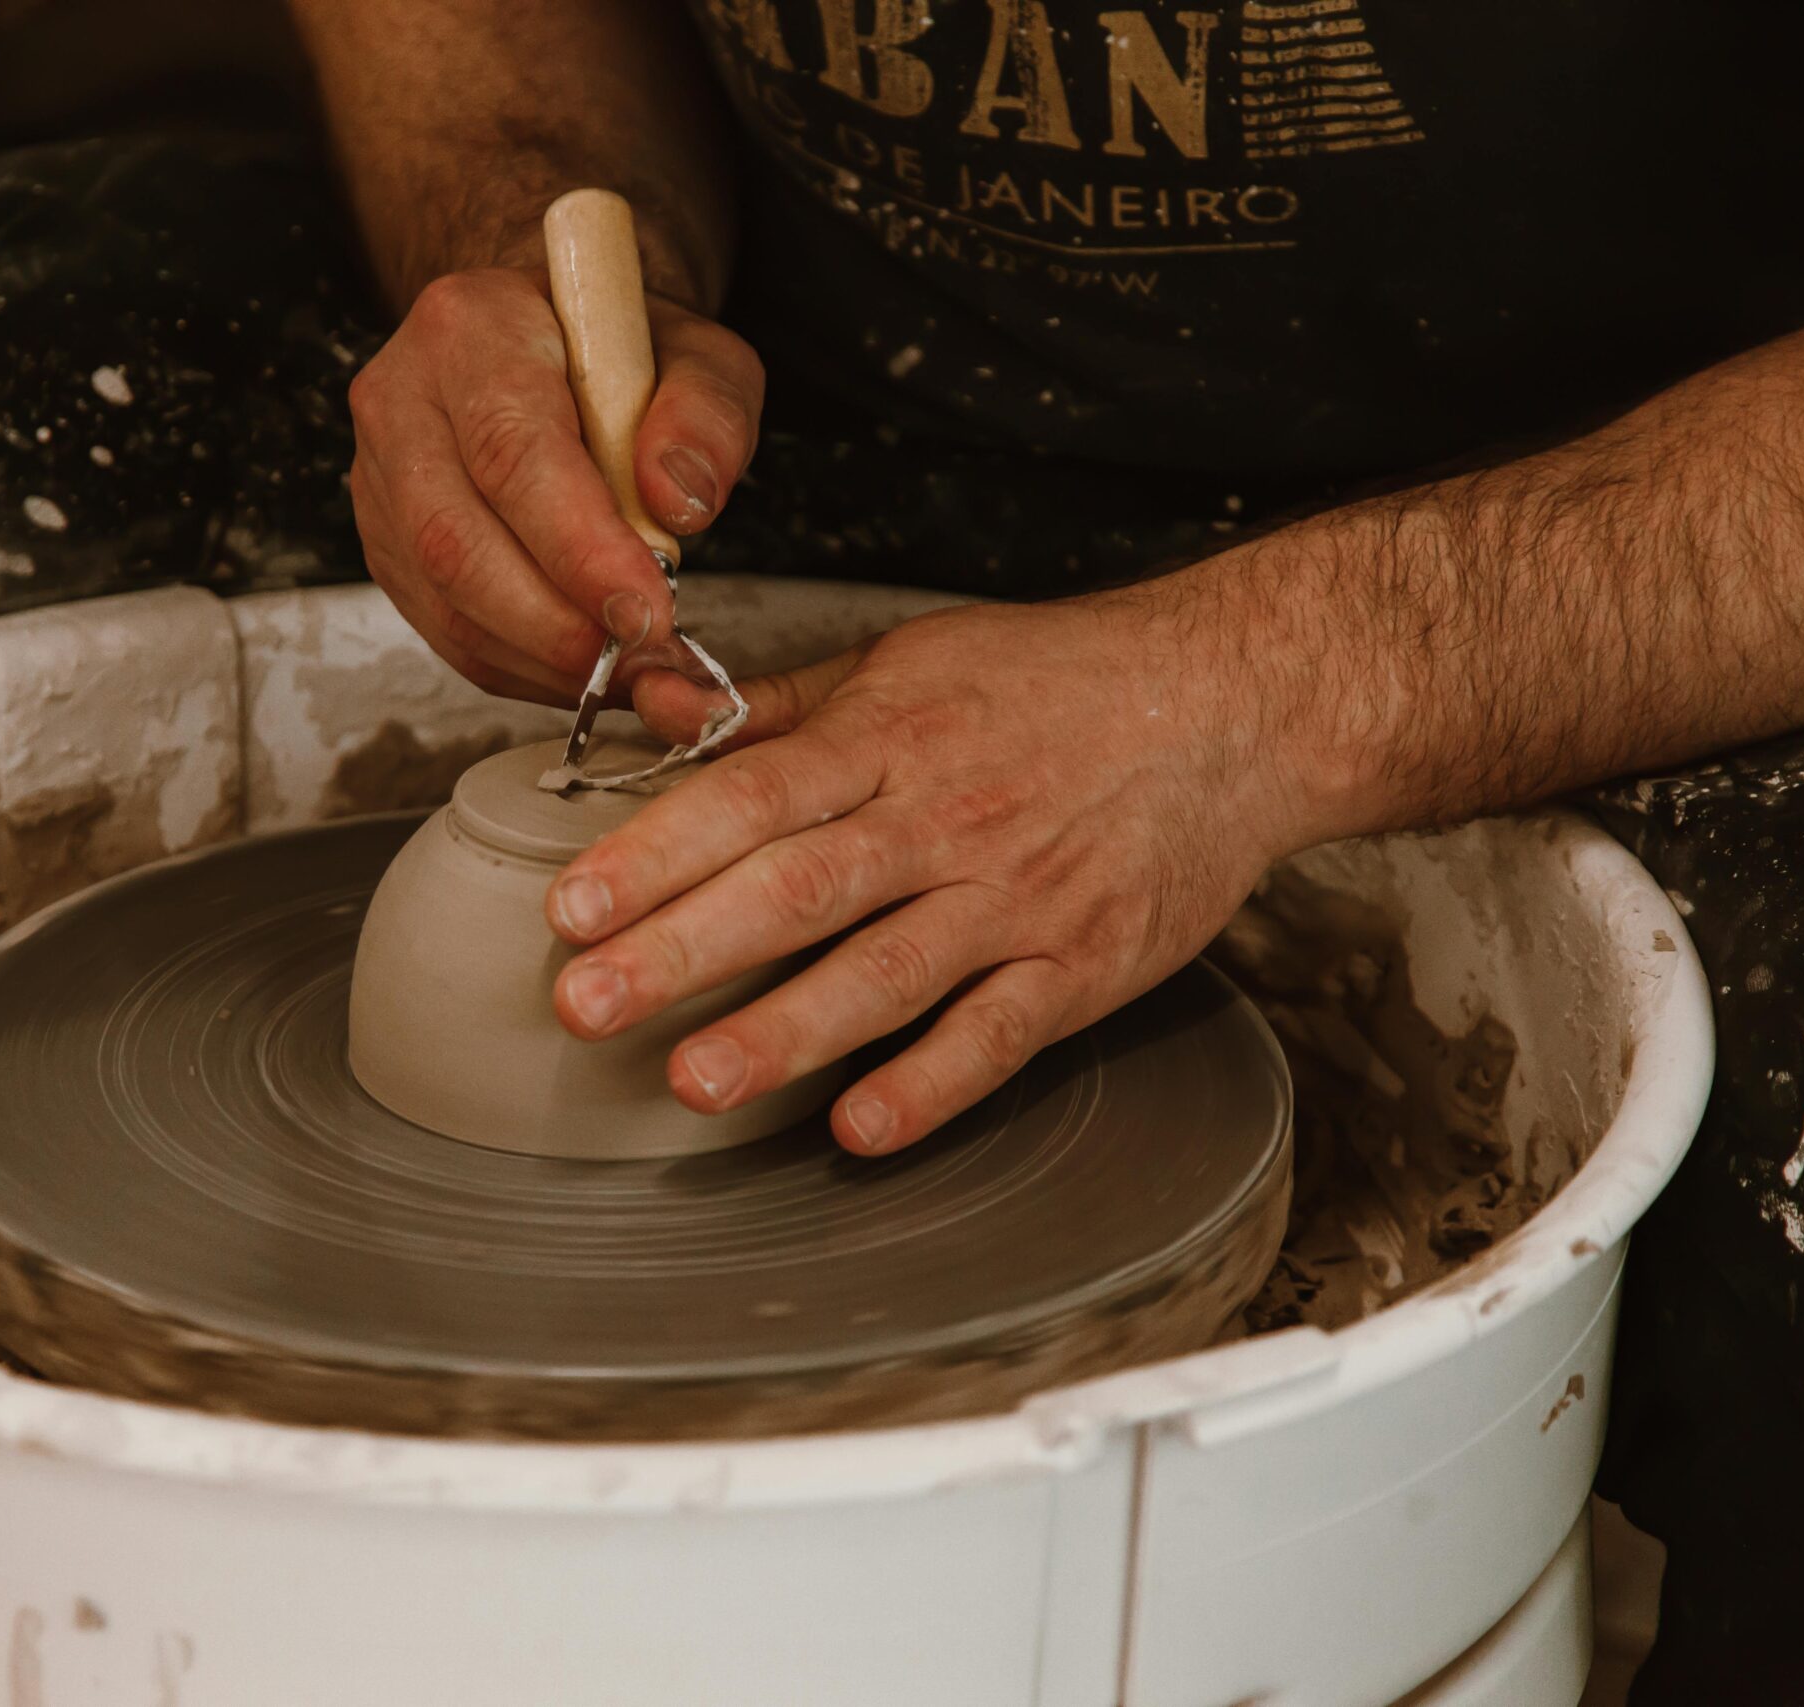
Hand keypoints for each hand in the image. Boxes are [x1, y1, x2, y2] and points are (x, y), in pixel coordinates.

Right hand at [345, 266, 764, 702]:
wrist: (549, 346)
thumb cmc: (616, 351)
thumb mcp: (696, 352)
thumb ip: (705, 416)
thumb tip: (678, 503)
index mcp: (472, 326)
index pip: (512, 453)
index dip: (579, 548)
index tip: (647, 609)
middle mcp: (402, 398)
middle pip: (455, 541)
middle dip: (555, 623)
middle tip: (639, 654)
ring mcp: (379, 478)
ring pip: (442, 599)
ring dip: (540, 656)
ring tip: (623, 667)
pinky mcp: (386, 542)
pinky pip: (444, 629)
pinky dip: (519, 664)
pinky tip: (579, 662)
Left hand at [545, 590, 1311, 1154]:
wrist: (1233, 702)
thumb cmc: (1054, 683)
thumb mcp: (908, 659)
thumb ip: (775, 706)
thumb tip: (653, 707)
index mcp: (888, 738)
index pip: (750, 796)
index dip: (656, 853)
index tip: (570, 907)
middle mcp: (944, 818)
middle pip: (798, 889)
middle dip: (682, 950)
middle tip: (584, 1004)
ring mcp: (1015, 897)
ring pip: (887, 971)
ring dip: (785, 1031)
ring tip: (693, 1081)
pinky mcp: (1080, 964)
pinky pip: (999, 1033)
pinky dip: (931, 1083)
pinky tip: (860, 1128)